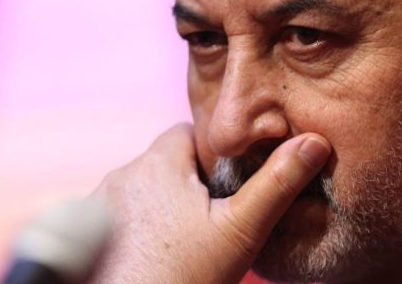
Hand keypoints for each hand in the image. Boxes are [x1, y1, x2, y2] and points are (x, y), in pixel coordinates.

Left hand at [89, 123, 330, 282]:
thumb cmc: (184, 278)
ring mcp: (98, 206)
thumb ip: (278, 183)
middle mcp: (122, 176)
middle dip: (191, 181)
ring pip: (145, 190)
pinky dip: (141, 226)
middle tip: (215, 217)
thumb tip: (314, 142)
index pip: (189, 132)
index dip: (215, 153)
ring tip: (188, 239)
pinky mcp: (86, 235)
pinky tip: (160, 253)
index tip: (231, 183)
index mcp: (158, 162)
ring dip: (165, 204)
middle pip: (167, 162)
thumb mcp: (241, 230)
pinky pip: (123, 215)